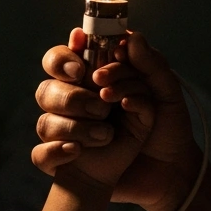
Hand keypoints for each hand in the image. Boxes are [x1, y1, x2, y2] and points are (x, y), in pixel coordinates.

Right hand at [33, 29, 198, 210]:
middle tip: (102, 101)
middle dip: (72, 94)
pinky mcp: (63, 160)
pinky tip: (77, 151)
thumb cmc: (167, 128)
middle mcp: (76, 102)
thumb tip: (131, 36)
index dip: (67, 57)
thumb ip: (151, 64)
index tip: (83, 66)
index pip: (65, 58)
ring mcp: (67, 132)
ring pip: (45, 120)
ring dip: (74, 125)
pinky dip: (56, 151)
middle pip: (48, 87)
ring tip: (107, 134)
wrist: (168, 173)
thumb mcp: (167, 94)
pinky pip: (41, 154)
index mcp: (95, 79)